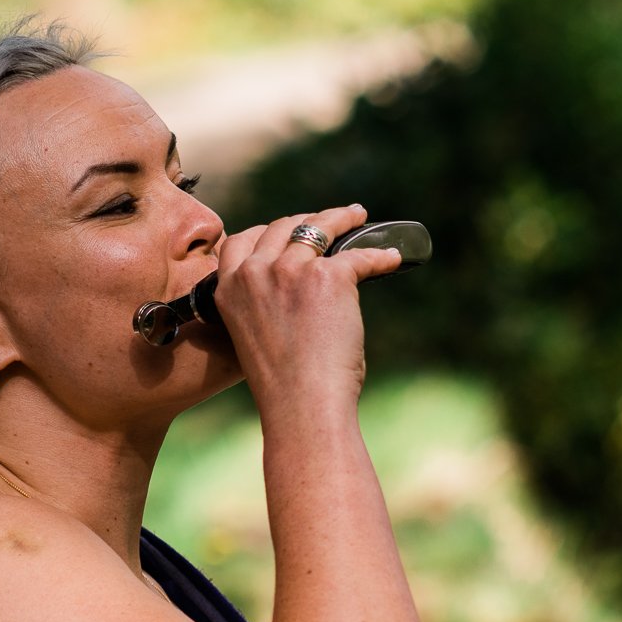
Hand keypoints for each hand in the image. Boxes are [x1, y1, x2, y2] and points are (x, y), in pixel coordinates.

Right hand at [211, 204, 407, 414]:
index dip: (267, 231)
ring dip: (342, 218)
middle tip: (330, 221)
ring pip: (319, 227)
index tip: (287, 230)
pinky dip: (380, 256)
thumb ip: (266, 306)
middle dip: (307, 220)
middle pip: (282, 227)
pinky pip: (360, 255)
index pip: (240, 240)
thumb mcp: (256, 336)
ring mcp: (290, 270)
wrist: (302, 405)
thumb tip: (302, 292)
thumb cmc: (284, 386)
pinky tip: (392, 258)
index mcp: (229, 289)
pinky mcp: (328, 276)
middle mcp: (255, 272)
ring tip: (358, 217)